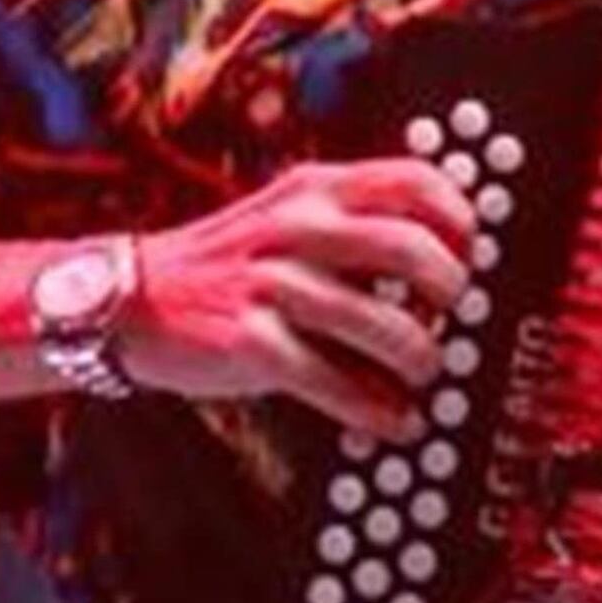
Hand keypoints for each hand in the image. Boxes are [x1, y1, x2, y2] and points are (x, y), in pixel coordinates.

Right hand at [120, 161, 484, 437]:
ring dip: (421, 360)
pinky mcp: (251, 343)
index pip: (414, 182)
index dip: (461, 219)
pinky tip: (391, 420)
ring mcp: (272, 286)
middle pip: (410, 248)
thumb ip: (353, 225)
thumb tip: (445, 263)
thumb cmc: (224, 265)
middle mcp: (295, 229)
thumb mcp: (284, 217)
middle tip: (452, 317)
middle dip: (450, 291)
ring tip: (424, 375)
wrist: (128, 298)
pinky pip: (334, 382)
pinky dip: (376, 409)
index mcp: (312, 190)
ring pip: (382, 324)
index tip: (473, 254)